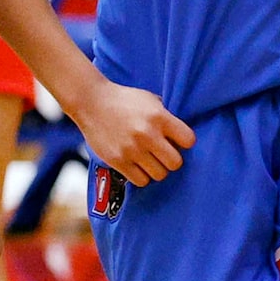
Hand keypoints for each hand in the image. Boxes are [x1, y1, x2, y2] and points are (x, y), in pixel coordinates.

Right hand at [65, 76, 191, 184]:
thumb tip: (181, 136)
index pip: (188, 140)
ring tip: (148, 159)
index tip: (176, 140)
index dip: (184, 142)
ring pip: (159, 175)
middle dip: (171, 159)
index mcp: (159, 117)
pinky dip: (141, 175)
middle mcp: (147, 134)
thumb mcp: (150, 100)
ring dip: (156, 169)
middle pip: (175, 163)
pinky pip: (141, 180)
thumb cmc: (123, 100)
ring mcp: (132, 149)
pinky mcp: (118, 161)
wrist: (91, 102)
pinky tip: (136, 165)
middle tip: (162, 153)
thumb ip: (167, 117)